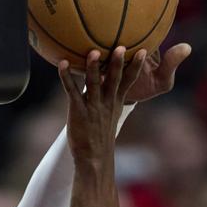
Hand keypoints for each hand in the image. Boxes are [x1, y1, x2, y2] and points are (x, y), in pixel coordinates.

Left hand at [59, 43, 190, 163]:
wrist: (93, 158)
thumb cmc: (100, 135)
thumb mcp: (110, 114)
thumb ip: (111, 97)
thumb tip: (110, 82)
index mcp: (116, 101)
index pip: (129, 81)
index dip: (135, 66)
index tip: (143, 51)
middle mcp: (106, 102)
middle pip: (114, 79)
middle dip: (117, 63)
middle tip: (121, 47)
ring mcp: (92, 106)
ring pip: (94, 84)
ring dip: (93, 68)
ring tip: (93, 52)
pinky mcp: (78, 111)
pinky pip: (72, 91)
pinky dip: (67, 77)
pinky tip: (63, 64)